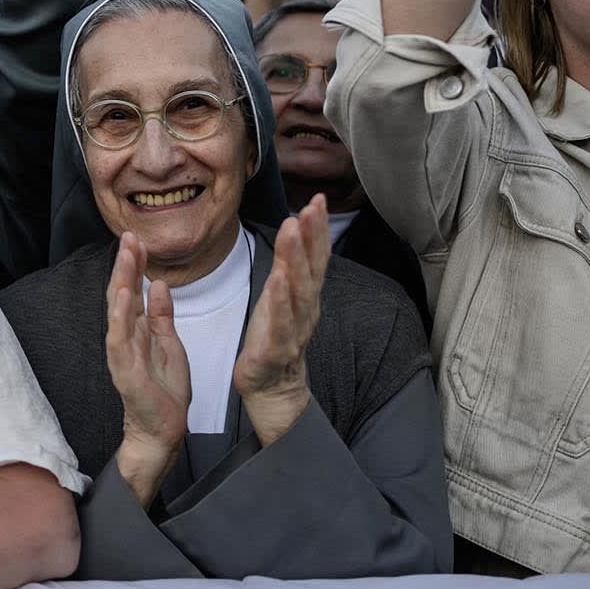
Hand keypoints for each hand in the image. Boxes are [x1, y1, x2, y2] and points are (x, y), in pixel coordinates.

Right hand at [104, 232, 188, 505]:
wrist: (163, 430)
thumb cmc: (165, 390)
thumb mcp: (169, 343)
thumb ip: (162, 315)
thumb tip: (159, 284)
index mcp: (137, 330)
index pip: (132, 290)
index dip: (134, 264)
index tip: (137, 239)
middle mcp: (125, 338)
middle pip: (122, 294)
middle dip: (125, 264)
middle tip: (128, 236)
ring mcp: (122, 354)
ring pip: (118, 311)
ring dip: (121, 282)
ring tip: (125, 255)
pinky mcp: (125, 371)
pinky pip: (119, 340)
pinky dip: (120, 317)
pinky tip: (123, 296)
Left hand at [233, 196, 329, 444]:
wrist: (271, 389)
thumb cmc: (274, 338)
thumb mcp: (281, 296)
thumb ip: (290, 266)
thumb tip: (295, 227)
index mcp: (306, 296)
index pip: (316, 258)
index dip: (318, 229)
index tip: (318, 199)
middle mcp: (306, 310)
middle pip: (312, 269)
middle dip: (312, 236)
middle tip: (313, 206)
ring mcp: (294, 330)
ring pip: (299, 291)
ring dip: (297, 259)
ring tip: (294, 231)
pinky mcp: (277, 349)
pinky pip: (282, 323)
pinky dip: (281, 301)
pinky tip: (279, 279)